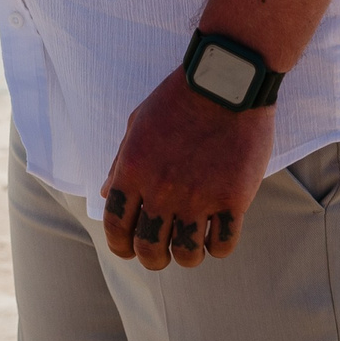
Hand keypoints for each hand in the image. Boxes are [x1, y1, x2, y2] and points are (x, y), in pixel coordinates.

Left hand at [97, 68, 271, 269]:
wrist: (225, 81)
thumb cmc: (178, 98)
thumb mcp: (137, 123)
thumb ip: (120, 162)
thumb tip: (107, 194)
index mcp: (133, 170)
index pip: (116, 226)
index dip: (120, 246)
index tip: (128, 250)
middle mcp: (162, 190)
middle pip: (150, 249)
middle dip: (152, 259)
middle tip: (161, 254)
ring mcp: (199, 197)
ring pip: (188, 254)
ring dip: (187, 256)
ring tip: (191, 245)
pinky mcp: (233, 199)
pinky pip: (223, 244)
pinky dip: (218, 247)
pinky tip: (217, 234)